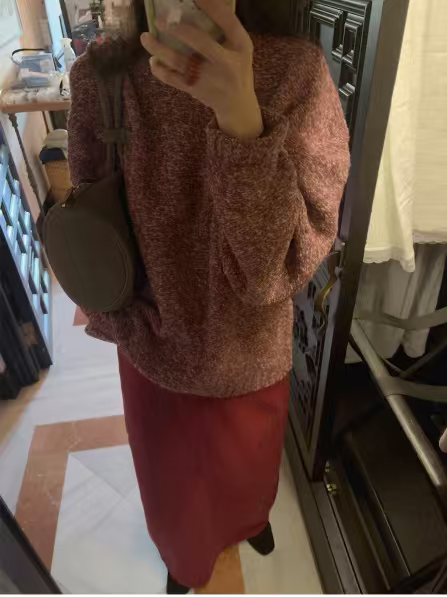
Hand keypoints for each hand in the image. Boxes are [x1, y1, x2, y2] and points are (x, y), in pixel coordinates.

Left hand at [140, 0, 263, 139]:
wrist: (237, 104)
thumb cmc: (236, 68)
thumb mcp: (240, 48)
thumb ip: (226, 29)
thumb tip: (197, 5)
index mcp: (241, 46)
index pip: (228, 21)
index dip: (211, 6)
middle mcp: (227, 63)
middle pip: (202, 43)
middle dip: (180, 30)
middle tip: (160, 19)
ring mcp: (210, 79)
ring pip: (181, 62)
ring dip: (160, 49)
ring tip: (145, 37)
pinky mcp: (196, 90)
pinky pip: (173, 79)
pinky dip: (160, 70)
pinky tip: (153, 61)